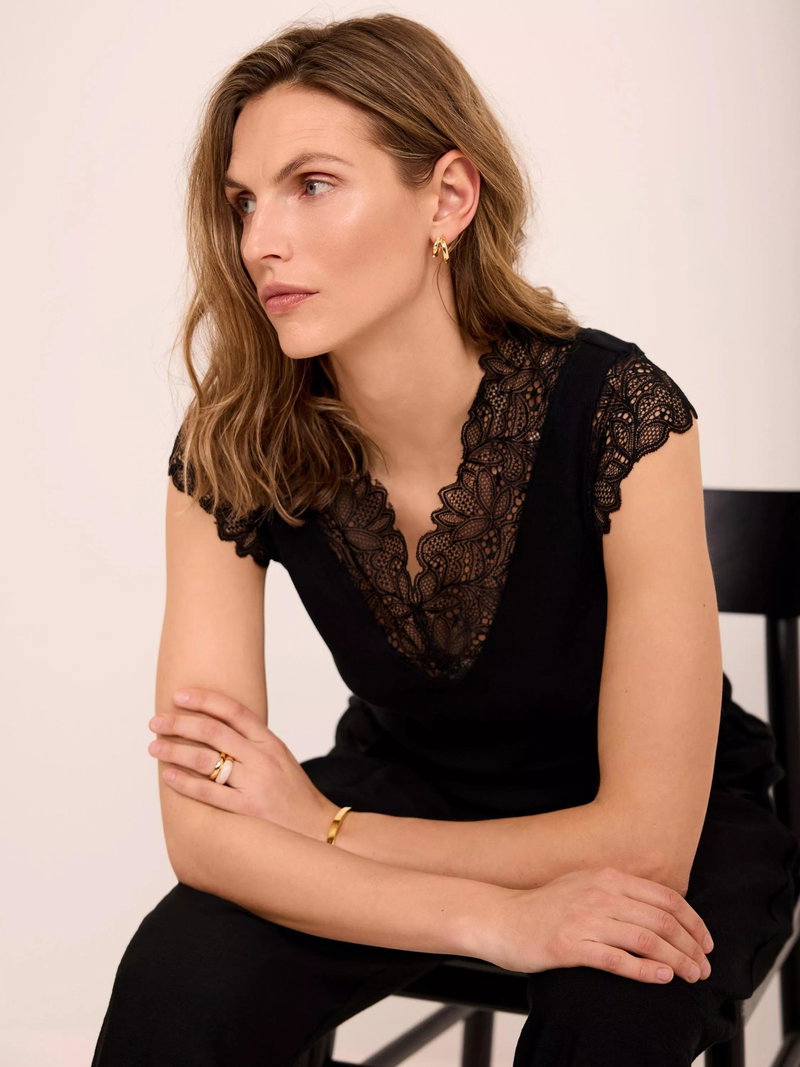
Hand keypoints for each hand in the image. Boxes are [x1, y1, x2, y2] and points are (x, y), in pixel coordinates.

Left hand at [147, 688, 338, 840]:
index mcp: (270, 742)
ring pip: (205, 759)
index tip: (178, 696)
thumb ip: (252, 743)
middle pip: (212, 731)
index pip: (233, 711)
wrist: (317, 829)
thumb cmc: (294, 794)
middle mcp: (261, 758)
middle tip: (155, 722)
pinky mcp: (246, 810)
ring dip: (175, 750)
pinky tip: (168, 775)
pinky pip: (208, 792)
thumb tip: (215, 729)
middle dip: (179, 723)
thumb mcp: (279, 758)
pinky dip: (184, 782)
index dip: (203, 700)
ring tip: (154, 747)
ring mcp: (254, 783)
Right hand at [477, 866, 713, 984]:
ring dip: (677, 961)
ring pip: (646, 940)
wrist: (501, 918)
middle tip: (705, 968)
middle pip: (662, 920)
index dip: (694, 922)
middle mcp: (599, 893)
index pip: (666, 897)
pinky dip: (645, 971)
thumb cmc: (545, 908)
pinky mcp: (569, 945)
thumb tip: (660, 911)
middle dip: (691, 946)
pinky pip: (617, 959)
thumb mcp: (585, 886)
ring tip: (692, 976)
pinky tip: (662, 979)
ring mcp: (584, 918)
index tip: (706, 943)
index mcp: (607, 877)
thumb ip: (619, 893)